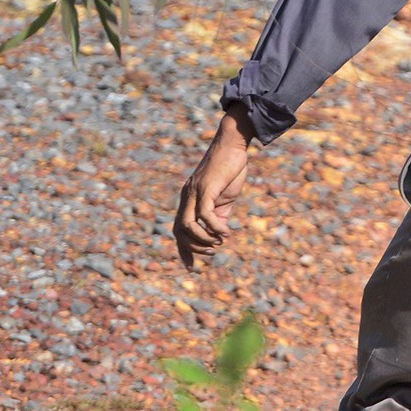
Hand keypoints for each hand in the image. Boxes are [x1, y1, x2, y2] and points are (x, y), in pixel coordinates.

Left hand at [174, 110, 253, 269]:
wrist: (232, 144)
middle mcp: (187, 197)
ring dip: (203, 239)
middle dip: (193, 248)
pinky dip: (214, 227)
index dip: (183, 250)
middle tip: (211, 253)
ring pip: (188, 225)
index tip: (191, 267)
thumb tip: (219, 234)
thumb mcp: (224, 197)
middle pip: (179, 231)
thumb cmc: (229, 169)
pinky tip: (226, 232)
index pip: (179, 229)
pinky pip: (204, 214)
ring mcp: (194, 192)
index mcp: (189, 200)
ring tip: (219, 242)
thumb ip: (220, 215)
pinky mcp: (206, 188)